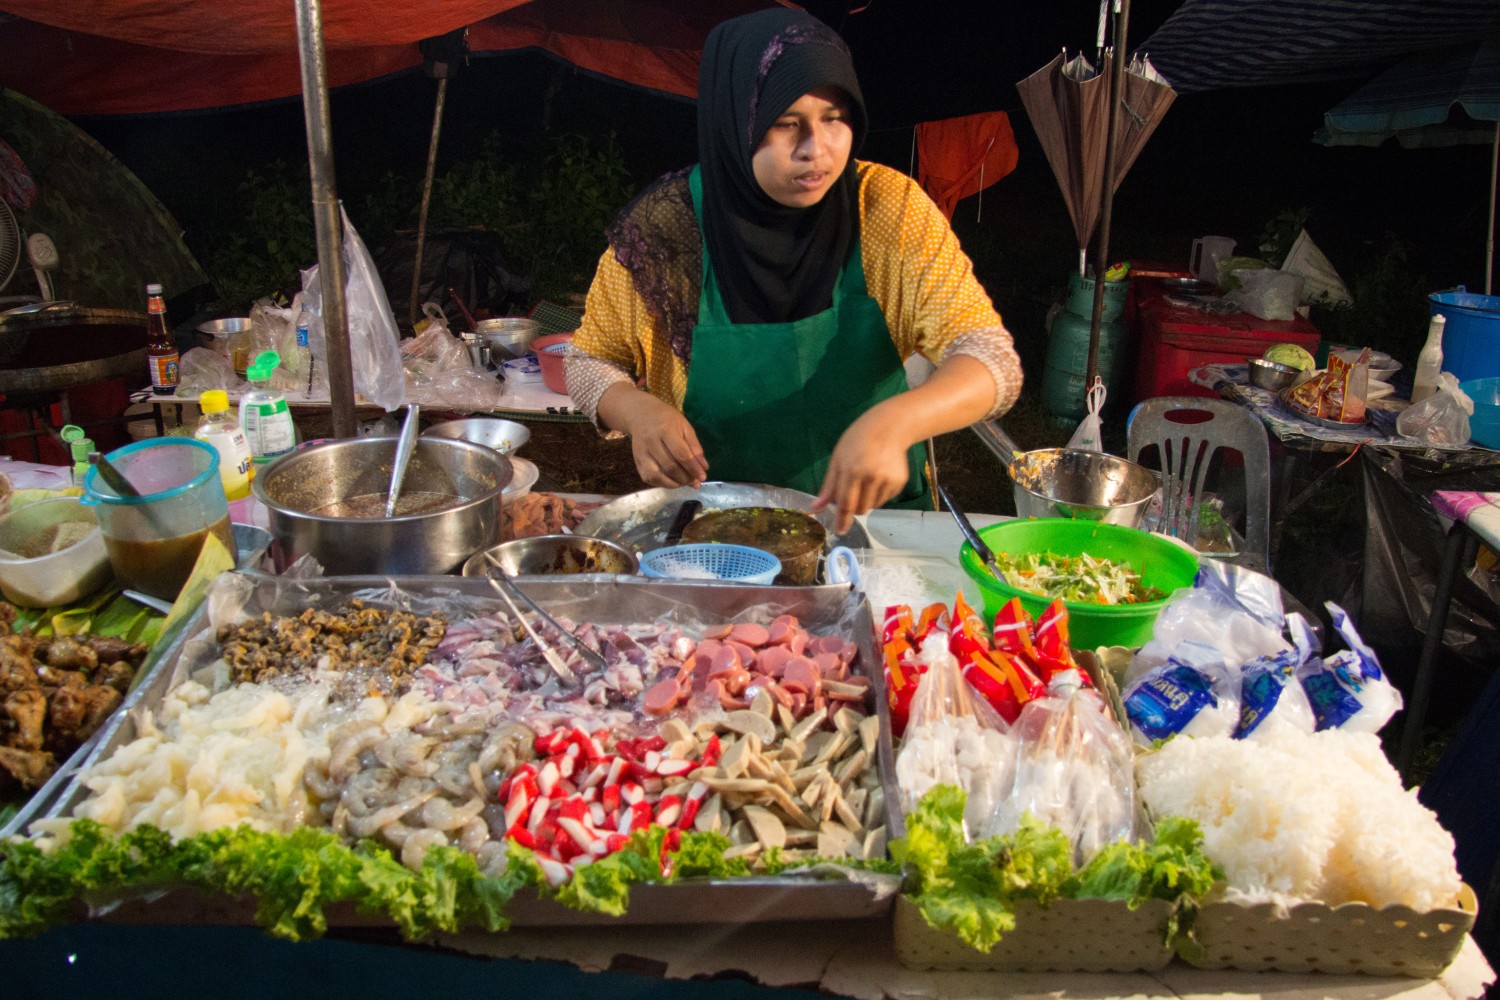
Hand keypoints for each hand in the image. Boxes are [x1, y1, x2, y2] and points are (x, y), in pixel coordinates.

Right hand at [602, 387, 708, 487]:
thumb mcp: (685, 426)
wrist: (641, 415)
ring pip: (658, 476)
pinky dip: (662, 484)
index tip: (702, 477)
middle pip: (670, 467)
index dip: (693, 468)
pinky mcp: (637, 462)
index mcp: (665, 430)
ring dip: (675, 484)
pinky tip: (673, 481)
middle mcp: (651, 443)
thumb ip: (695, 447)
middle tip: (696, 482)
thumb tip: (703, 467)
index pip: (681, 455)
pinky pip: (649, 478)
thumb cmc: (666, 419)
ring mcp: (642, 454)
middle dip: (686, 478)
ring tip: (685, 482)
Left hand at [813, 408, 911, 532]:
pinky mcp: (899, 482)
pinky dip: (878, 494)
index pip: (846, 504)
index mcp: (852, 471)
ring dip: (866, 501)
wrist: (889, 427)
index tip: (840, 531)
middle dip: (854, 508)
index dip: (842, 520)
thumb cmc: (857, 441)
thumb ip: (829, 486)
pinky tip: (878, 477)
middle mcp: (871, 478)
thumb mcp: (837, 459)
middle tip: (853, 493)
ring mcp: (887, 480)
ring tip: (867, 480)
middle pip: (860, 509)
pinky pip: (885, 499)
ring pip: (873, 505)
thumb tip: (816, 508)